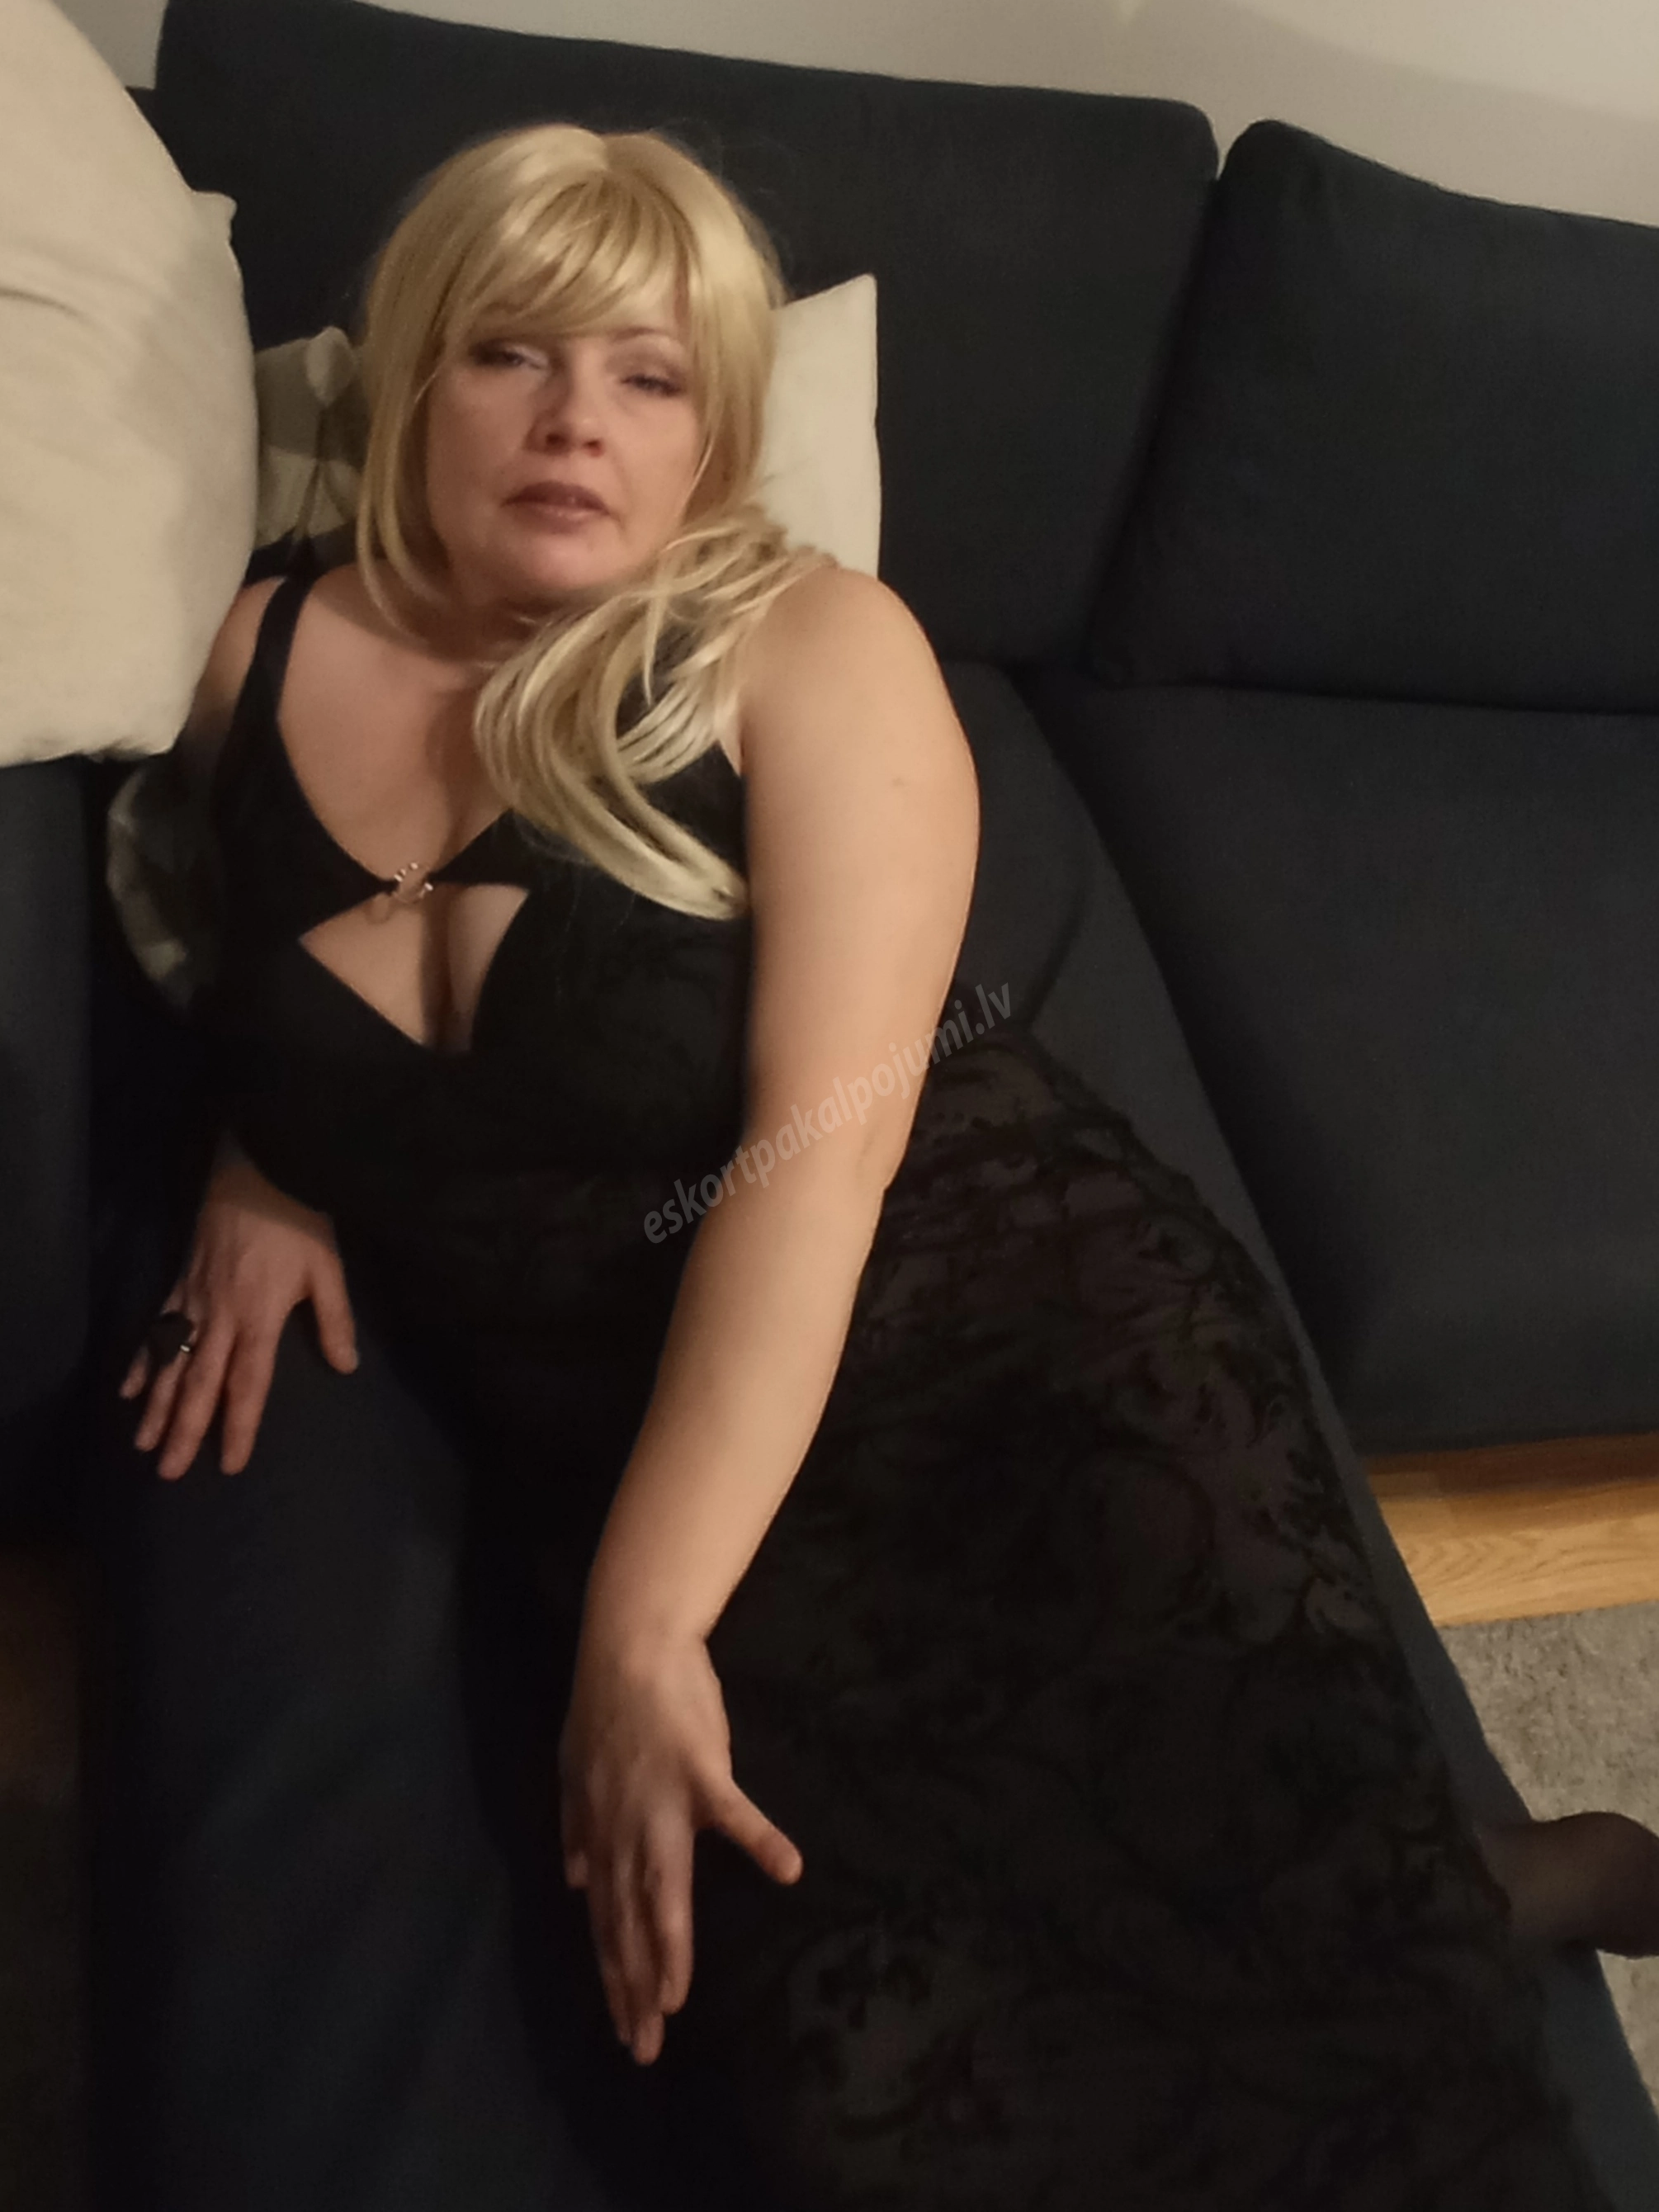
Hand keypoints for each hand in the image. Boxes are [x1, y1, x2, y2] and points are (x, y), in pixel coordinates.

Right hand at [120, 1142, 356, 1478]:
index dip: (239, 1425)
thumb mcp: (327, 1269)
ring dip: (157, 1407)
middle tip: (168, 1472)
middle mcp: (219, 1317)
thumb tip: (345, 1367)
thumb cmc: (297, 1221)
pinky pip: (155, 1330)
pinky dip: (142, 1362)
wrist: (254, 1170)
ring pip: (171, 1364)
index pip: (247, 1384)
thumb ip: (335, 1320)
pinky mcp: (178, 1283)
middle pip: (199, 1384)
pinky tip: (129, 1391)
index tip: (230, 1464)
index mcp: (258, 1318)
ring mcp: (192, 1301)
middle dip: (184, 1430)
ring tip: (144, 1445)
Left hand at [559, 1627, 801, 2065]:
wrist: (628, 1644)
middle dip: (634, 1987)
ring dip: (668, 1946)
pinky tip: (788, 1868)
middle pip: (627, 1922)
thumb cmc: (610, 1706)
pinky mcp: (700, 1770)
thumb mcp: (575, 1773)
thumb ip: (577, 1829)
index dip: (614, 1977)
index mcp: (603, 1834)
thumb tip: (573, 1880)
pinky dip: (758, 1840)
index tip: (626, 2029)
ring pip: (662, 1888)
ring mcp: (662, 1803)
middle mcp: (625, 1831)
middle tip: (644, 2047)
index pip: (605, 1922)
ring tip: (678, 1997)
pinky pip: (733, 1813)